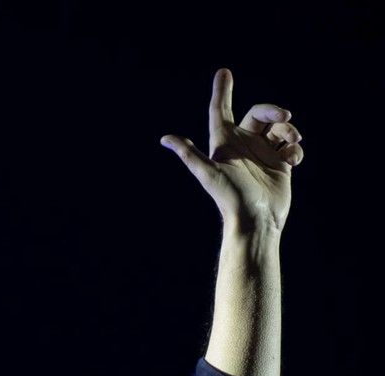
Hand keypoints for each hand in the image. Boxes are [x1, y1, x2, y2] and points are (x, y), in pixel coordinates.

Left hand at [160, 68, 302, 231]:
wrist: (255, 219)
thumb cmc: (229, 197)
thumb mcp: (207, 173)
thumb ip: (189, 154)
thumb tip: (165, 138)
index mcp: (224, 143)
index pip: (220, 111)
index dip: (221, 92)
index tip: (224, 72)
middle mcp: (243, 145)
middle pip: (259, 113)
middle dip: (273, 109)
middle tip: (285, 114)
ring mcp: (262, 154)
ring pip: (279, 128)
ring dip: (288, 130)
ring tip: (291, 143)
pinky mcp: (280, 164)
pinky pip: (291, 146)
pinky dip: (295, 148)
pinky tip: (292, 160)